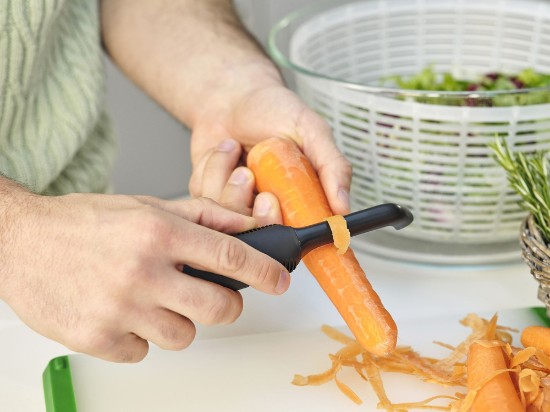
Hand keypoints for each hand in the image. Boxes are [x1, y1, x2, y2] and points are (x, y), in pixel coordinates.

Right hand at [0, 192, 288, 361]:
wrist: (21, 242)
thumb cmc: (84, 222)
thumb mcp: (146, 206)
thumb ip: (202, 215)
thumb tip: (248, 226)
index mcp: (158, 232)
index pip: (230, 256)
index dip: (265, 272)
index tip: (281, 282)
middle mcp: (141, 271)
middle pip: (218, 308)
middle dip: (227, 305)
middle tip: (215, 297)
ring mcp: (119, 309)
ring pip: (184, 335)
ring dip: (178, 321)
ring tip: (153, 300)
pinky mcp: (97, 339)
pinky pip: (144, 351)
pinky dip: (141, 336)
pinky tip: (123, 312)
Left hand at [189, 85, 351, 220]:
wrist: (232, 94)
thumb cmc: (273, 108)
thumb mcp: (310, 129)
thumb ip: (332, 165)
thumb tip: (344, 206)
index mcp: (298, 199)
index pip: (294, 233)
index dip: (279, 224)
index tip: (271, 200)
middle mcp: (268, 207)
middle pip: (256, 232)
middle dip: (246, 204)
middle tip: (249, 173)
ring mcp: (237, 203)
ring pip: (226, 216)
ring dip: (226, 177)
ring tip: (236, 150)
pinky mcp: (210, 196)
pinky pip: (204, 197)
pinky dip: (211, 168)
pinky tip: (223, 151)